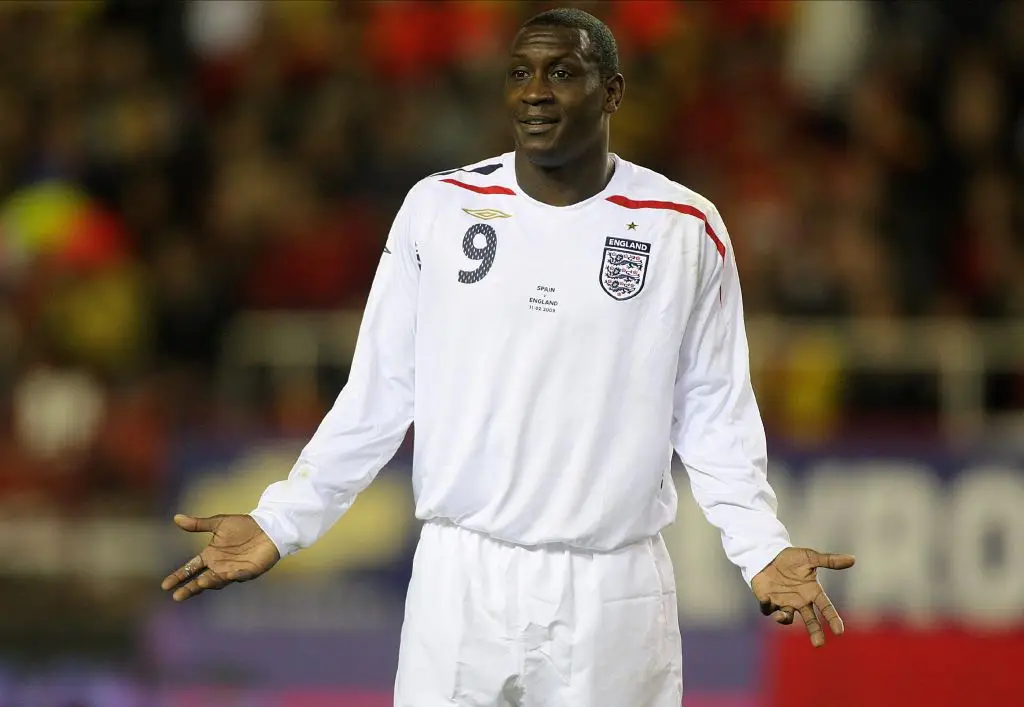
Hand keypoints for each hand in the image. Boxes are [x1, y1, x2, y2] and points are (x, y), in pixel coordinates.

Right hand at [160, 514, 279, 601]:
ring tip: (200, 583)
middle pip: (201, 580)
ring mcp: (234, 570)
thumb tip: (176, 518)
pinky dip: (235, 575)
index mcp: (210, 555)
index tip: (165, 585)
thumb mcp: (219, 522)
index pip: (191, 568)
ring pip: (218, 581)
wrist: (267, 526)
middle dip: (189, 588)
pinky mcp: (250, 571)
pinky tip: (229, 575)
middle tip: (177, 596)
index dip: (178, 576)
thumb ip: (198, 524)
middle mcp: (219, 566)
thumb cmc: (243, 525)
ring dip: (209, 583)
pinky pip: (241, 575)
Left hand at [751, 547, 854, 647]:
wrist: (770, 555)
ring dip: (784, 618)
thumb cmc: (792, 558)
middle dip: (815, 632)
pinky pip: (767, 609)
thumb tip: (853, 559)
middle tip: (818, 644)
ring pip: (786, 618)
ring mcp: (784, 603)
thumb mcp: (811, 557)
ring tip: (781, 616)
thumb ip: (829, 561)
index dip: (833, 619)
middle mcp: (800, 601)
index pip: (826, 608)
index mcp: (812, 592)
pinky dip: (766, 606)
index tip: (839, 632)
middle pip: (810, 620)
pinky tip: (766, 599)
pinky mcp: (768, 601)